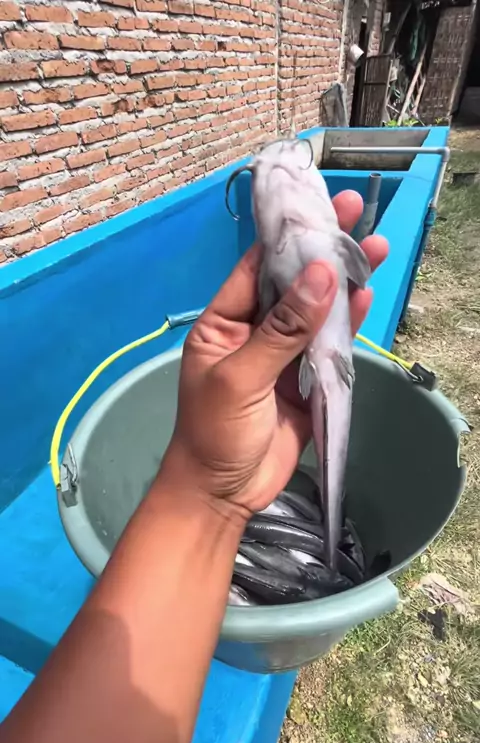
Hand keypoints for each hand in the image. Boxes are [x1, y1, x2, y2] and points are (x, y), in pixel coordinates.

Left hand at [162, 191, 388, 520]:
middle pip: (291, 284)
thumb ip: (282, 329)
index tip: (318, 207)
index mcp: (223, 323)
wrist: (222, 494)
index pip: (257, 269)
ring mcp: (281, 356)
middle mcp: (253, 332)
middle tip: (356, 214)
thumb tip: (320, 276)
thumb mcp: (241, 378)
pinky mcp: (305, 382)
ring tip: (375, 248)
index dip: (287, 238)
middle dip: (321, 251)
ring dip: (342, 284)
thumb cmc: (214, 433)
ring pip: (315, 312)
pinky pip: (327, 347)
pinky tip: (365, 297)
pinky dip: (345, 325)